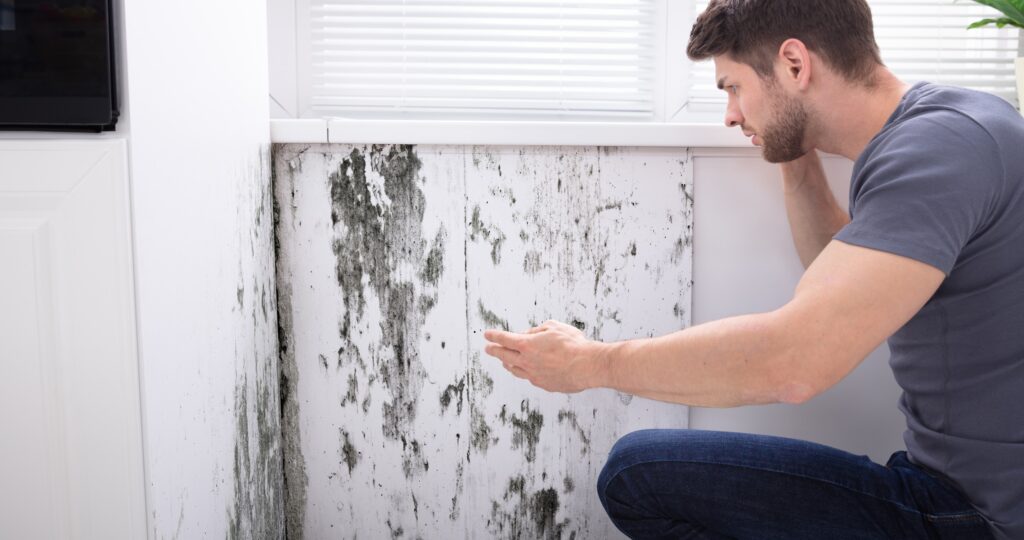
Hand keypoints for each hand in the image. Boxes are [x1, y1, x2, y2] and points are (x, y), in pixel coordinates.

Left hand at [483, 320, 604, 392]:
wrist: (586, 366)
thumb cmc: (573, 344)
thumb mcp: (553, 327)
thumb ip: (537, 330)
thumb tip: (528, 335)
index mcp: (527, 345)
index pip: (505, 339)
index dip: (494, 336)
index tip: (487, 334)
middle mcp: (527, 361)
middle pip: (504, 355)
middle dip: (494, 351)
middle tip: (488, 349)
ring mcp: (534, 375)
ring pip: (515, 369)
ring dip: (508, 363)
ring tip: (504, 361)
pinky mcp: (543, 384)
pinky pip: (529, 377)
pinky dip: (525, 372)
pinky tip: (526, 371)